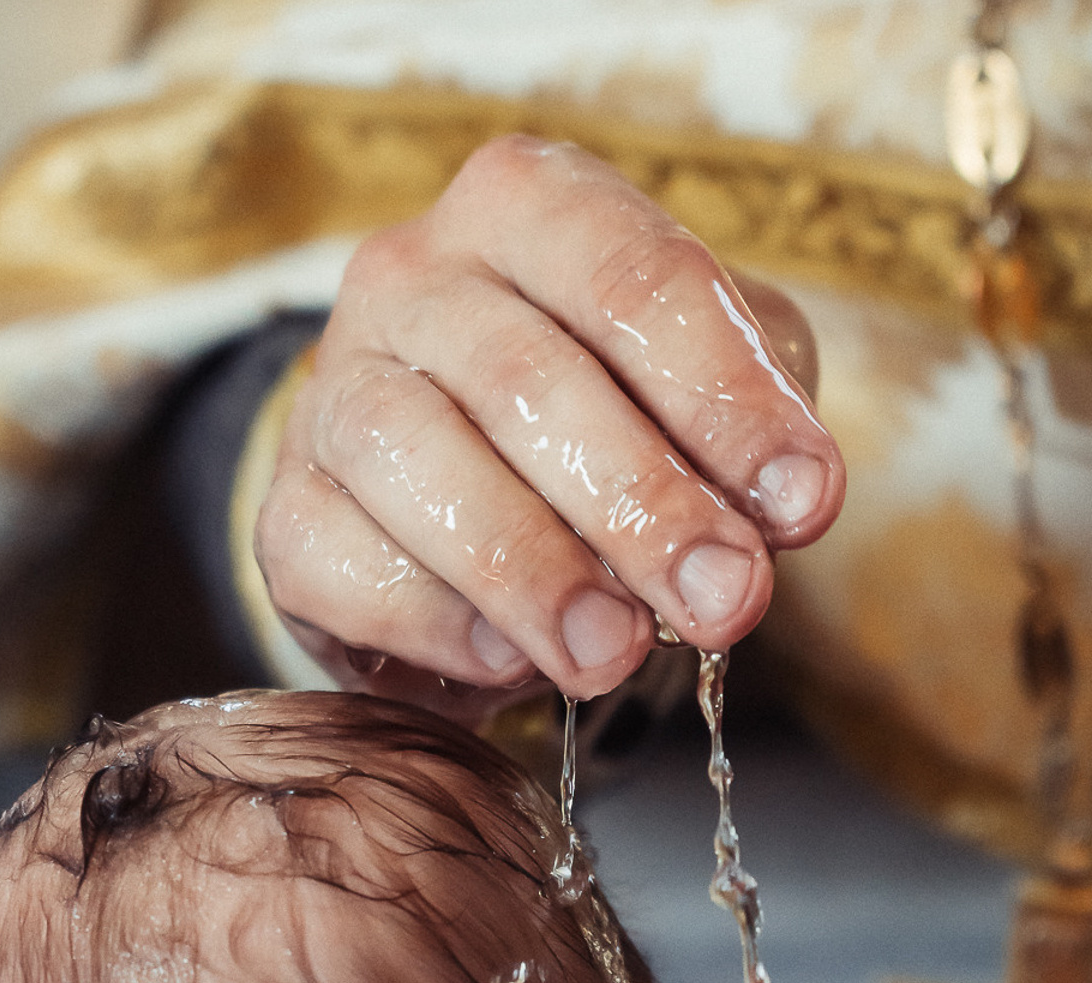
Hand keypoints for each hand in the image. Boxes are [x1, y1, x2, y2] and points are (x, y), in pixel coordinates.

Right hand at [256, 134, 843, 718]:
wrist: (456, 519)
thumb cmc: (603, 433)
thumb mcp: (699, 400)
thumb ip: (748, 437)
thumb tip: (781, 510)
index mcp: (526, 210)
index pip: (633, 280)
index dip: (726, 397)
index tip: (803, 504)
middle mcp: (409, 278)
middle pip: (526, 379)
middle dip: (641, 503)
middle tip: (723, 599)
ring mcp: (333, 393)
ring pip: (419, 463)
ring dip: (534, 571)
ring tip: (618, 652)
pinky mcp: (289, 515)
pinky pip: (345, 564)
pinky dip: (434, 621)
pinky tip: (507, 663)